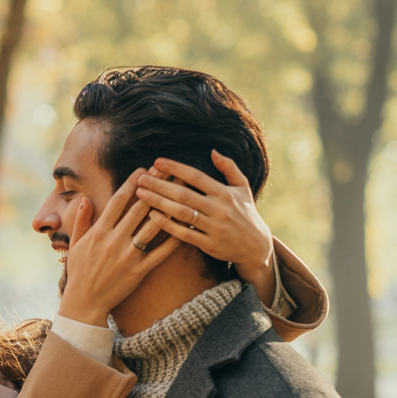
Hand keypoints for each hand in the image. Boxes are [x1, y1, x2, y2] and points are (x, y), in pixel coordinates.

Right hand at [58, 169, 182, 326]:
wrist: (84, 303)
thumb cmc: (79, 273)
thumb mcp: (74, 245)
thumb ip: (81, 221)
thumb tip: (85, 199)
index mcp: (99, 231)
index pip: (118, 200)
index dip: (132, 183)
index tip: (144, 169)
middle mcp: (114, 240)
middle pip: (139, 208)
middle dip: (155, 187)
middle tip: (169, 171)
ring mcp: (128, 256)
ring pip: (153, 227)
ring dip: (169, 208)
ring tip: (182, 193)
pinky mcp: (139, 271)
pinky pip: (160, 253)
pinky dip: (174, 240)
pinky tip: (186, 228)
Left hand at [136, 151, 275, 306]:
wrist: (256, 246)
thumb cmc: (246, 213)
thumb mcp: (243, 188)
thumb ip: (229, 168)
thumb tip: (213, 151)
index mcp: (225, 192)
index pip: (196, 176)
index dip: (175, 168)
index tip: (157, 161)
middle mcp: (219, 209)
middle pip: (184, 194)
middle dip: (160, 185)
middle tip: (141, 178)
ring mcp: (213, 227)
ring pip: (181, 213)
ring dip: (159, 203)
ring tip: (141, 194)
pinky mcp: (209, 244)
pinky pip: (184, 234)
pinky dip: (167, 225)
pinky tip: (151, 216)